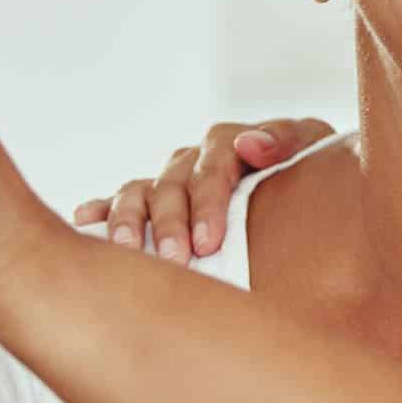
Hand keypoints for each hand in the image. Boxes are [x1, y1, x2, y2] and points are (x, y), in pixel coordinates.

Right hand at [70, 116, 336, 260]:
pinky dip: (101, 210)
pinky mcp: (154, 204)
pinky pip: (119, 202)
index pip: (213, 162)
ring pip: (141, 192)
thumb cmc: (315, 172)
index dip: (208, 199)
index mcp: (232, 145)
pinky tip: (86, 220)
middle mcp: (195, 160)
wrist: (311, 191)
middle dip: (171, 222)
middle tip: (177, 261)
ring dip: (130, 220)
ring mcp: (172, 181)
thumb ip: (289, 142)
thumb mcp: (314, 149)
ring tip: (127, 250)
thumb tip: (249, 144)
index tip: (209, 241)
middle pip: (173, 183)